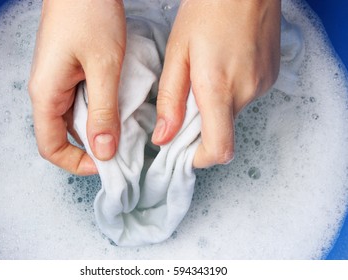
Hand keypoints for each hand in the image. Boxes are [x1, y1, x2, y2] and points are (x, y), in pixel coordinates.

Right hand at [29, 0, 125, 174]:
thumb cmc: (89, 13)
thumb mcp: (104, 67)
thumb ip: (103, 112)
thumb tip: (103, 151)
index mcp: (46, 94)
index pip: (51, 147)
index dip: (77, 162)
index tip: (106, 163)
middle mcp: (46, 91)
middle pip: (62, 135)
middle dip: (91, 146)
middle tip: (122, 146)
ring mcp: (56, 81)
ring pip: (74, 119)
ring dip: (97, 127)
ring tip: (123, 124)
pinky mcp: (68, 72)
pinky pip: (80, 102)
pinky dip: (99, 109)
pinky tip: (117, 103)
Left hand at [152, 0, 280, 167]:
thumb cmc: (208, 11)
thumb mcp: (177, 54)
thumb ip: (170, 100)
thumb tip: (164, 137)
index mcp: (218, 89)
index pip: (218, 149)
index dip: (200, 159)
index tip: (184, 152)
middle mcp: (246, 92)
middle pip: (222, 132)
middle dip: (201, 127)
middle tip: (187, 101)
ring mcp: (262, 85)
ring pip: (232, 114)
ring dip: (216, 107)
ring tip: (206, 76)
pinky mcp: (270, 77)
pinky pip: (245, 98)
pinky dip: (230, 93)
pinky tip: (223, 68)